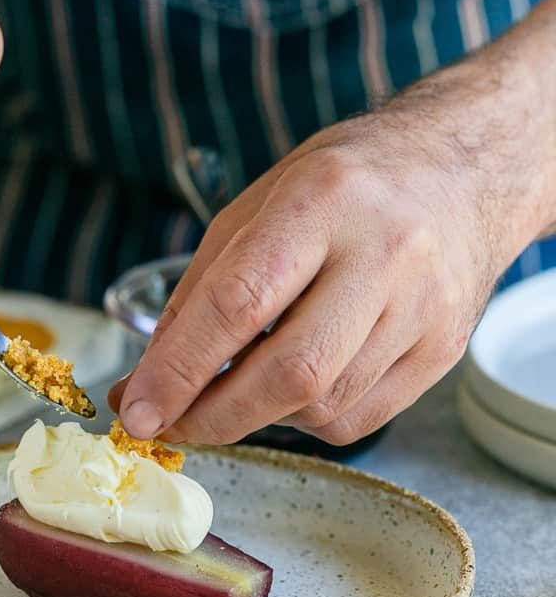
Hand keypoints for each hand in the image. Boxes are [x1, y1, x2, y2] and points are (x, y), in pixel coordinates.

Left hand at [110, 33, 555, 444]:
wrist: (462, 172)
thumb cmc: (343, 186)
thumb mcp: (257, 207)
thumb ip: (201, 291)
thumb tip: (152, 377)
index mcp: (323, 201)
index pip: (240, 302)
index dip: (179, 368)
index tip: (136, 410)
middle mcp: (385, 254)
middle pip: (292, 371)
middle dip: (215, 415)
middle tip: (173, 424)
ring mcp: (424, 308)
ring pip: (323, 405)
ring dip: (259, 415)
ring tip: (236, 389)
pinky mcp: (444, 350)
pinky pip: (359, 418)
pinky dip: (306, 418)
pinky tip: (292, 388)